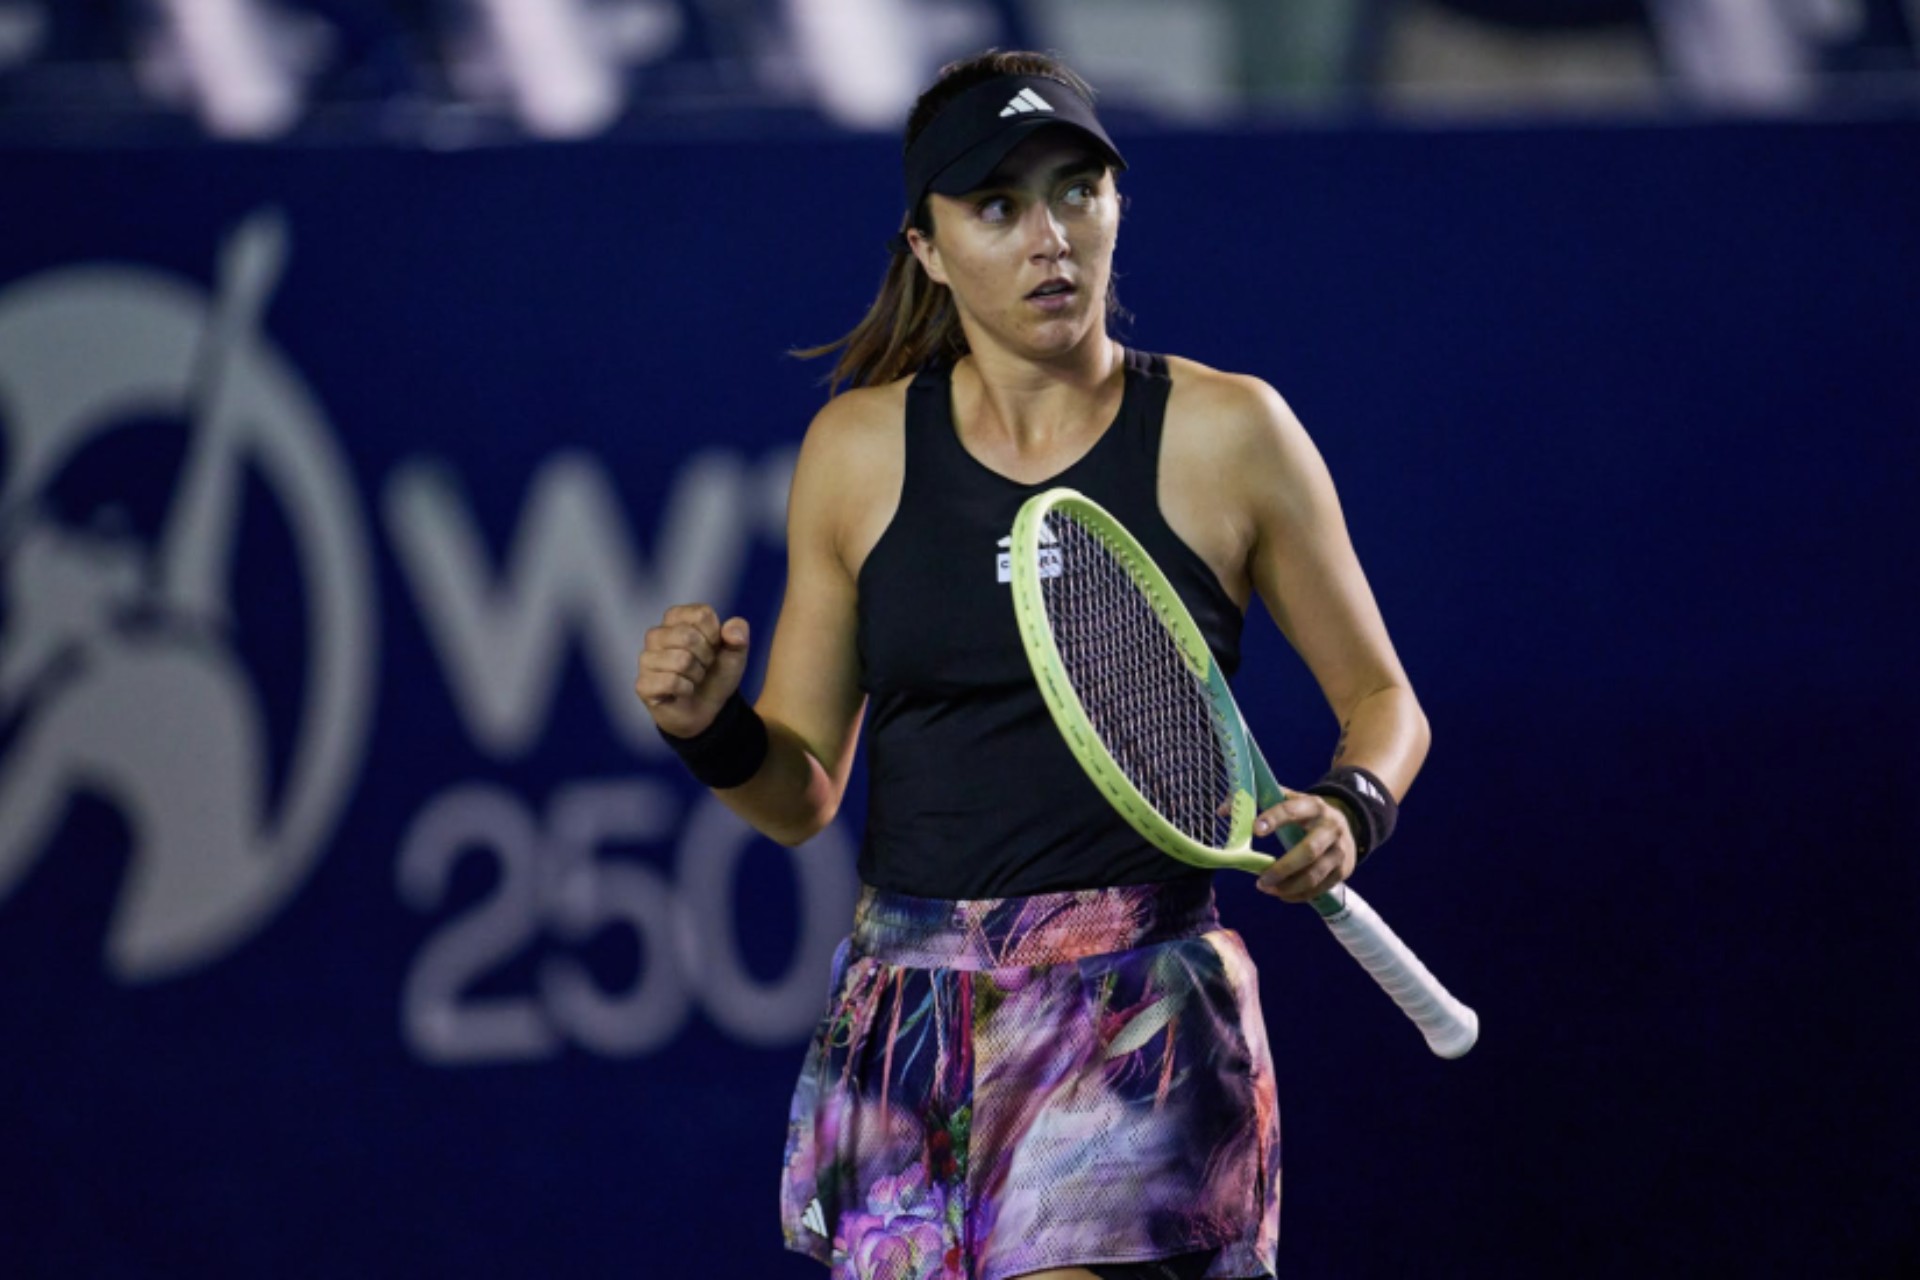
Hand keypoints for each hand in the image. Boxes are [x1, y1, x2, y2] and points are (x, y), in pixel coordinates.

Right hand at [635, 604, 750, 738]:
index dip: (716, 635)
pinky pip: (671, 682)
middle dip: (706, 657)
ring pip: (681, 660)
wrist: (708, 710)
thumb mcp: (735, 655)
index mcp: (676, 618)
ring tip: (693, 679)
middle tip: (703, 667)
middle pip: (688, 636)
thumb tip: (732, 630)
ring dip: (697, 675)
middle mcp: (656, 634)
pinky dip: (686, 689)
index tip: (714, 648)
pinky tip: (682, 692)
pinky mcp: (643, 684)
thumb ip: (738, 637)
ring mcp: (646, 659)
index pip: (701, 614)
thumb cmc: (715, 675)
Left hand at [1253, 793, 1356, 903]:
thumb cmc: (1305, 813)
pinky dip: (1300, 895)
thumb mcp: (1288, 799)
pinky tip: (1282, 894)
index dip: (1274, 818)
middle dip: (1282, 868)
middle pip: (1308, 850)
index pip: (1293, 810)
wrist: (1347, 822)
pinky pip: (1321, 887)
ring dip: (1289, 886)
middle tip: (1259, 880)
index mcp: (1314, 805)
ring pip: (1315, 874)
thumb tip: (1222, 811)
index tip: (1254, 830)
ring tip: (1267, 889)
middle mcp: (1331, 827)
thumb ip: (1256, 800)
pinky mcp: (1343, 870)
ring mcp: (1340, 850)